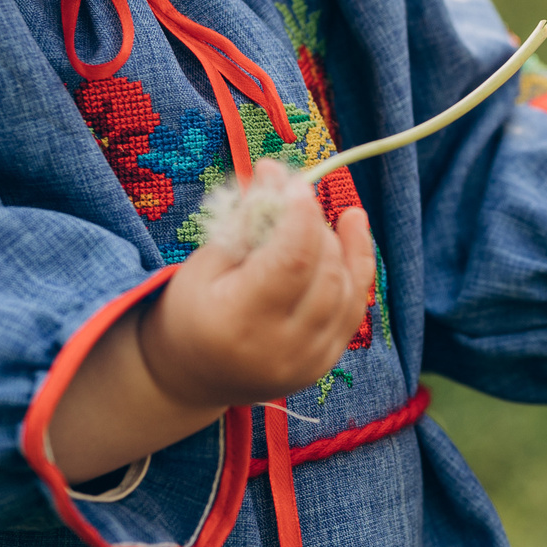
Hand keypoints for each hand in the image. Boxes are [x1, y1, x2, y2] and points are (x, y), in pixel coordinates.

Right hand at [144, 185, 377, 403]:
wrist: (192, 376)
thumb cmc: (191, 311)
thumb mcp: (205, 263)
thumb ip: (244, 220)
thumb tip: (275, 171)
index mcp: (241, 322)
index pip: (293, 261)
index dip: (302, 216)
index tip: (297, 185)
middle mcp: (282, 348)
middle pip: (324, 273)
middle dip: (315, 226)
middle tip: (294, 201)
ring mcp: (309, 361)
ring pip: (346, 288)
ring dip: (335, 244)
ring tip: (309, 221)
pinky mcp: (325, 362)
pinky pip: (354, 306)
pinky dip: (356, 265)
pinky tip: (352, 228)